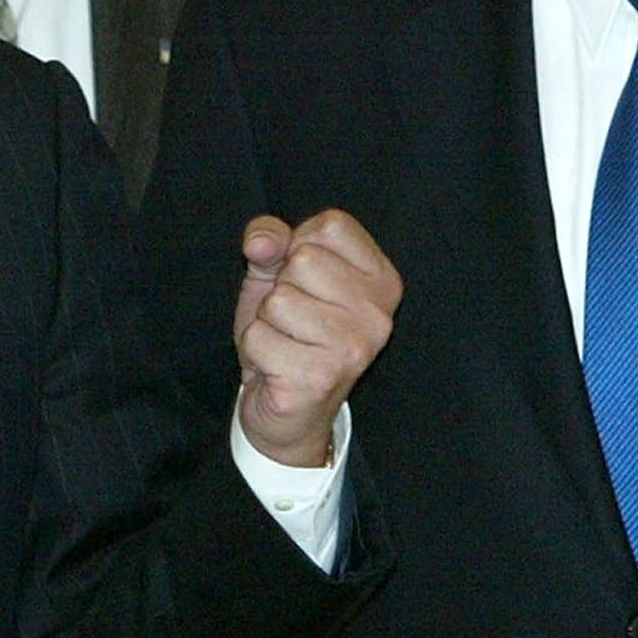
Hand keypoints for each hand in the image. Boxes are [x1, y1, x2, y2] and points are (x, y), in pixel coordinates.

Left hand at [232, 210, 398, 467]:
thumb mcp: (278, 273)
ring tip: (285, 343)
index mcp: (382, 280)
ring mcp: (353, 348)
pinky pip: (259, 337)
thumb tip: (259, 243)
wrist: (289, 413)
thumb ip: (271, 239)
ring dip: (266, 323)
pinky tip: (277, 367)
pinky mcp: (320, 378)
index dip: (299, 245)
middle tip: (293, 321)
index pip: (331, 225)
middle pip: (303, 260)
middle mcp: (378, 314)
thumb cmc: (289, 333)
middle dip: (281, 287)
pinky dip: (255, 352)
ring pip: (278, 300)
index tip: (305, 282)